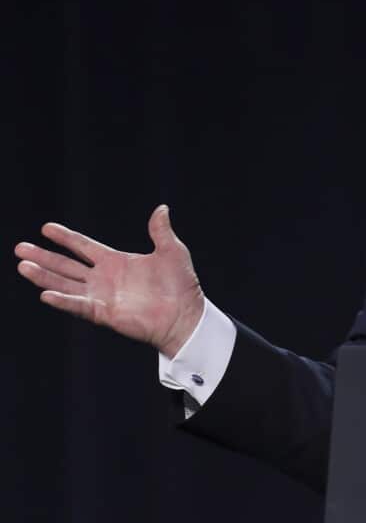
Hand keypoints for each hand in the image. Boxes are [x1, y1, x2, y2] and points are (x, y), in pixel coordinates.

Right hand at [15, 205, 204, 357]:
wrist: (187, 314)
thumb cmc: (181, 285)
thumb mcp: (172, 251)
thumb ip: (161, 231)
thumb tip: (162, 208)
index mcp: (116, 261)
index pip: (83, 246)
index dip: (65, 237)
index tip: (45, 228)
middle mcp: (103, 278)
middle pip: (66, 265)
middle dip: (43, 256)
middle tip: (19, 248)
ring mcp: (101, 296)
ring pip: (65, 284)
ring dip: (44, 276)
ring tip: (23, 266)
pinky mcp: (104, 313)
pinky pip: (79, 305)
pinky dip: (62, 300)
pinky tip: (45, 293)